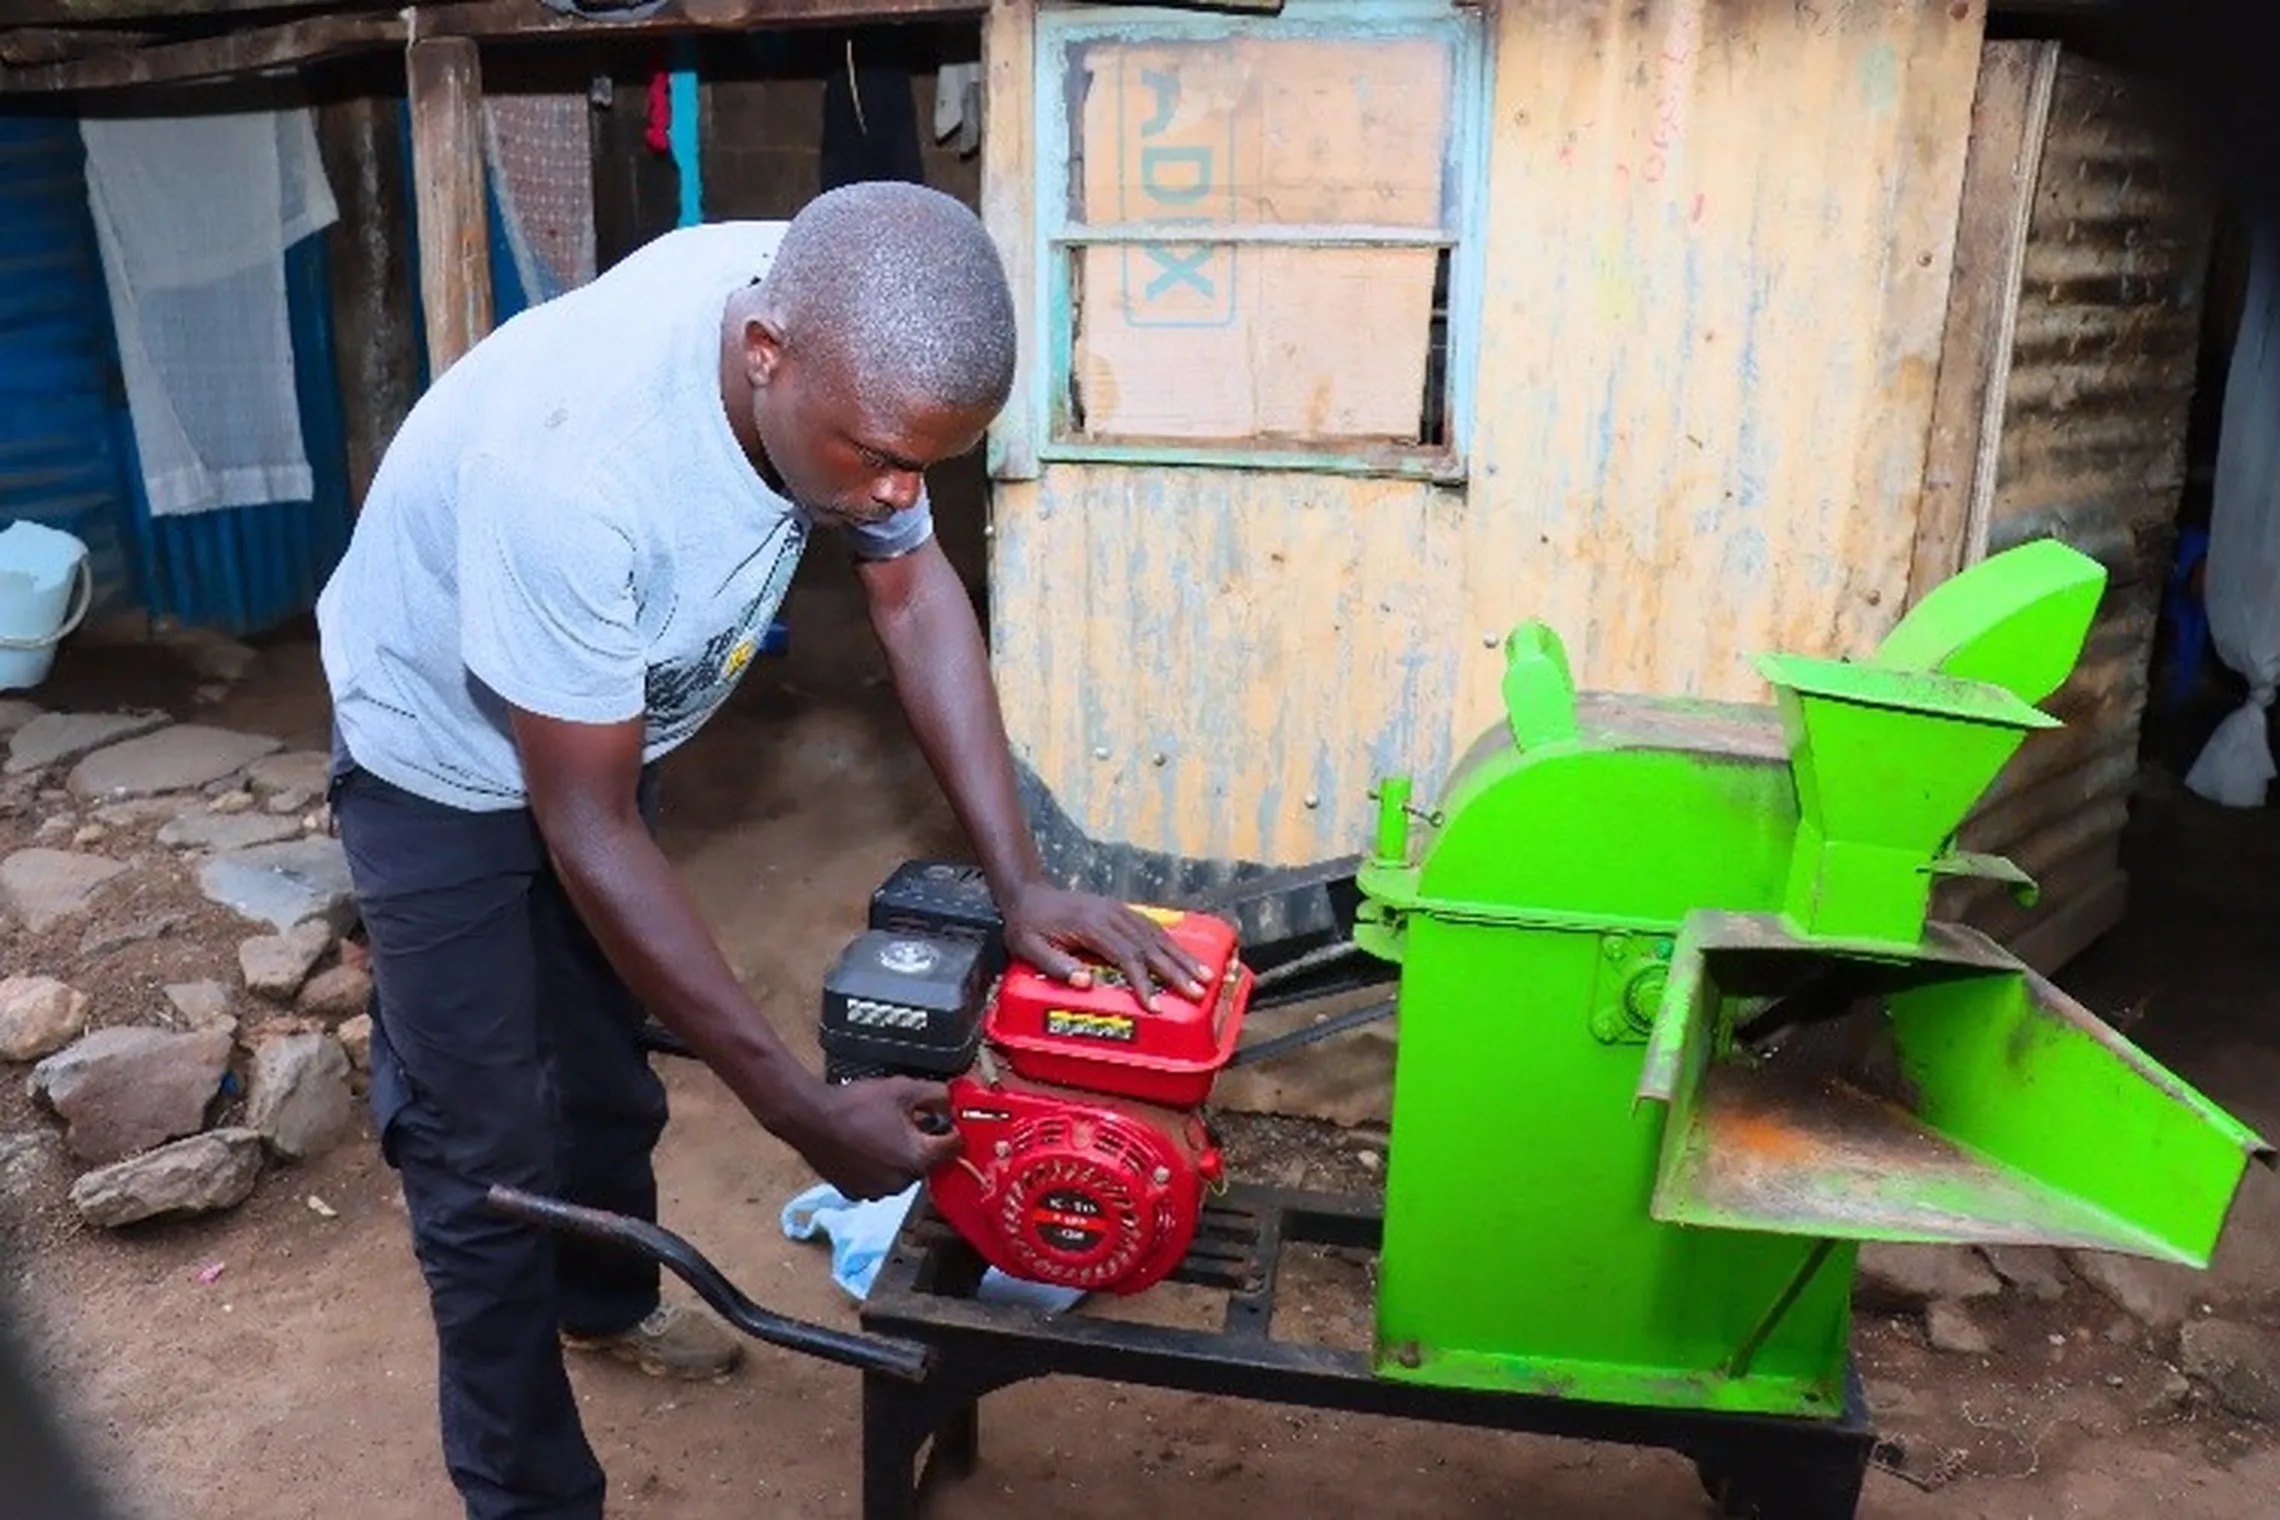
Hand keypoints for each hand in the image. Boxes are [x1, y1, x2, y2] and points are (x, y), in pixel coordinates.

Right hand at [788, 1077, 960, 1200]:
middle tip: (906, 1120)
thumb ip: (936, 1095)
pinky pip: (878, 1180)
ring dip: (899, 1156)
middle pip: (925, 1162)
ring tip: (881, 1131)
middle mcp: (900, 1183)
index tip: (943, 1119)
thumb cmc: (855, 1105)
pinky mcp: (855, 1193)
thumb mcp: (903, 1090)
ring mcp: (876, 1192)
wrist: (810, 1118)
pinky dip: (877, 1167)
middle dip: (921, 1142)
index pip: (952, 1148)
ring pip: (901, 1173)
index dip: (951, 1130)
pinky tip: (865, 1146)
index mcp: (917, 1159)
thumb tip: (951, 1102)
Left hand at [1002, 882, 1212, 1009]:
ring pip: (1157, 934)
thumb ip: (1056, 964)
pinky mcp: (1121, 910)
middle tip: (1198, 992)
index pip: (1125, 956)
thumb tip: (1085, 983)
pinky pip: (1151, 926)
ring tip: (1204, 975)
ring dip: (1182, 956)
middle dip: (1176, 971)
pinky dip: (1171, 942)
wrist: (1027, 893)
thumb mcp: (1029, 948)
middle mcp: (1111, 915)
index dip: (1142, 982)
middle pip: (1150, 945)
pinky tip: (1184, 956)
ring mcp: (1118, 910)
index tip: (1155, 1005)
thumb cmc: (1027, 926)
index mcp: (1091, 926)